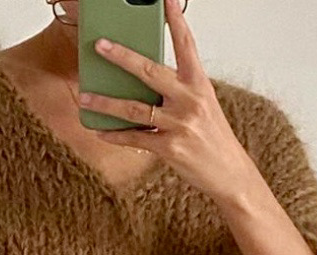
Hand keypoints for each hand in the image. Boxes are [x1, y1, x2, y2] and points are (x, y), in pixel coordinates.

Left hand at [81, 0, 255, 202]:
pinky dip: (115, 135)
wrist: (229, 172)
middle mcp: (190, 99)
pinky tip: (100, 130)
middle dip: (121, 57)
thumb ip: (177, 90)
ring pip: (134, 107)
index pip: (186, 44)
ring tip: (87, 96)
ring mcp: (179, 124)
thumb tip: (142, 81)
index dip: (175, 20)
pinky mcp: (169, 148)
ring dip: (106, 102)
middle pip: (149, 71)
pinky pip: (135, 138)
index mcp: (199, 83)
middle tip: (100, 46)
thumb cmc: (212, 137)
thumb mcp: (201, 105)